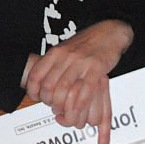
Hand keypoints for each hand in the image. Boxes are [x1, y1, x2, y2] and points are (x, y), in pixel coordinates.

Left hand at [24, 19, 132, 143]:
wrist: (111, 32)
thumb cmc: (89, 42)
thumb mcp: (66, 48)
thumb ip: (54, 62)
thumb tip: (41, 80)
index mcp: (56, 52)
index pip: (36, 75)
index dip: (33, 91)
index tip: (37, 99)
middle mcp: (66, 57)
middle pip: (49, 86)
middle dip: (49, 101)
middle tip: (54, 107)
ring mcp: (81, 63)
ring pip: (64, 90)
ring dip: (62, 105)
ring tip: (65, 111)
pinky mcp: (97, 69)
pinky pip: (85, 90)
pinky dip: (79, 104)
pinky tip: (78, 110)